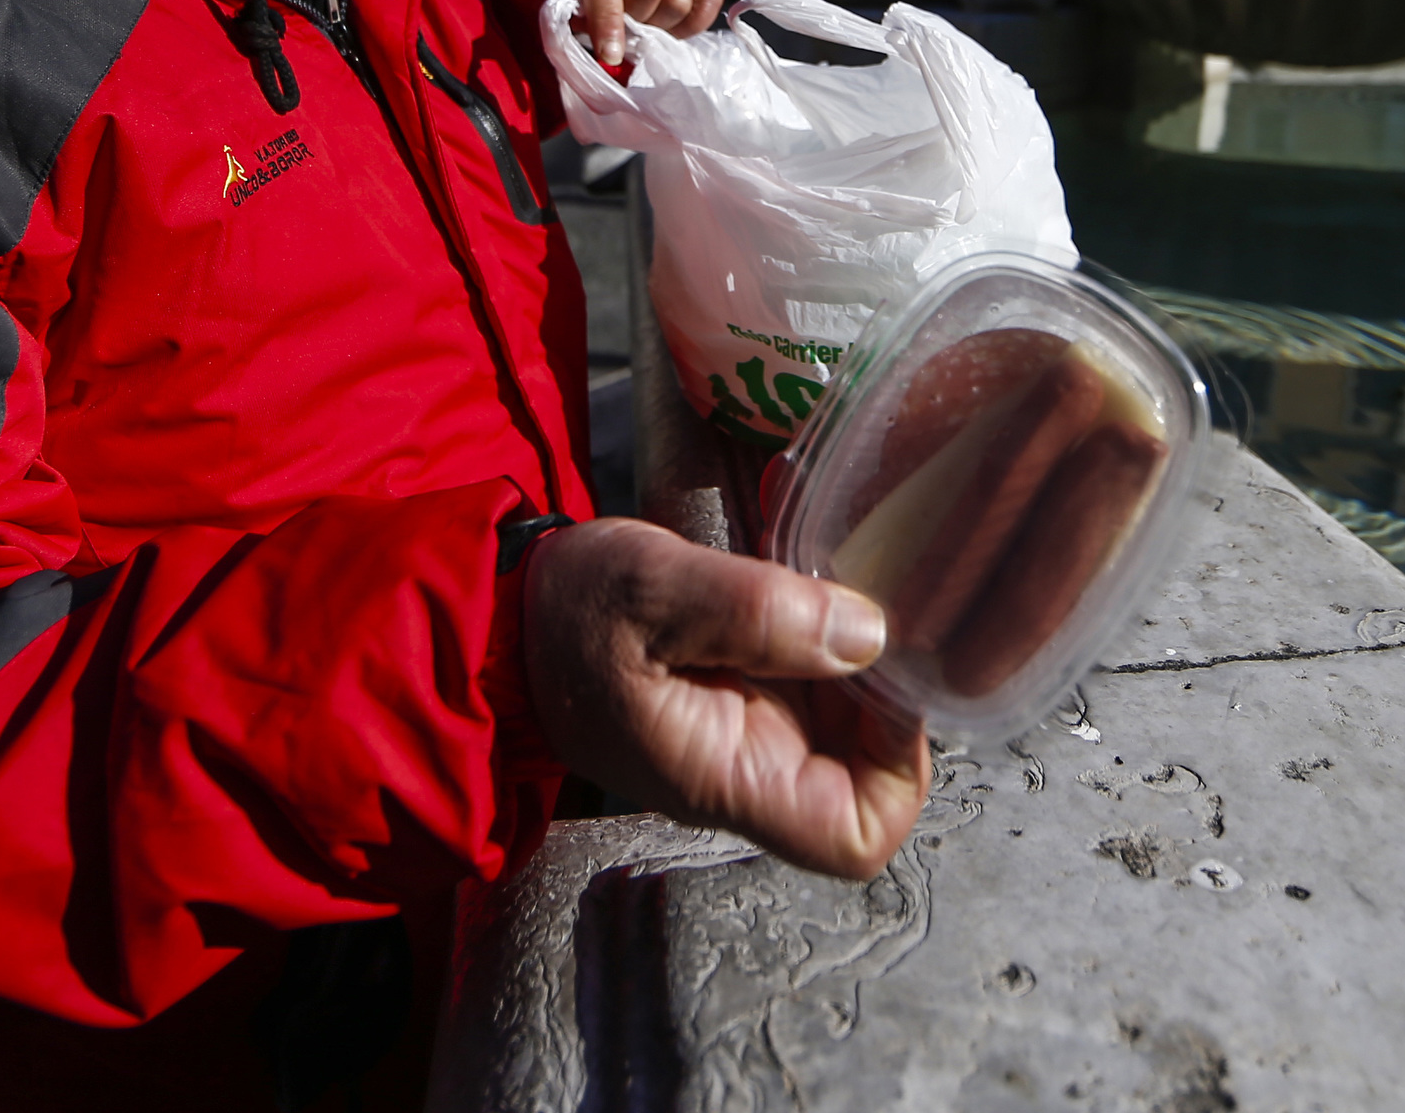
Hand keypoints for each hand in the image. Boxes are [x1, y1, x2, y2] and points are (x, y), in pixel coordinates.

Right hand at [523, 518, 926, 879]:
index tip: (885, 682)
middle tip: (868, 597)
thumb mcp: (650, 587)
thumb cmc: (564, 614)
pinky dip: (827, 622)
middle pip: (871, 770)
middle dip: (886, 686)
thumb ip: (754, 612)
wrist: (505, 615)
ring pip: (852, 718)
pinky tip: (806, 566)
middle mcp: (750, 768)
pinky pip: (815, 675)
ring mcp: (750, 733)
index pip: (855, 838)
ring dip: (859, 644)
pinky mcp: (744, 690)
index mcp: (726, 775)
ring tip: (837, 567)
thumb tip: (869, 637)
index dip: (899, 769)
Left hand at [550, 0, 723, 67]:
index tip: (609, 55)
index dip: (607, 20)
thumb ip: (562, 11)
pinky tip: (667, 26)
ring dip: (659, 25)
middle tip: (621, 30)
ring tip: (641, 24)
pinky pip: (708, 2)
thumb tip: (597, 41)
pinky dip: (690, 25)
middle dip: (633, 22)